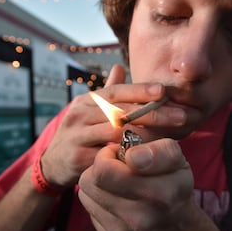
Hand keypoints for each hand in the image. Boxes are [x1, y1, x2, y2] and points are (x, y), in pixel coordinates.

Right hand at [40, 64, 194, 189]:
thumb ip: (107, 92)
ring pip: (115, 132)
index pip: (115, 91)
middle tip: (180, 115)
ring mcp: (77, 136)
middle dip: (153, 113)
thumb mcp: (88, 110)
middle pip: (120, 111)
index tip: (163, 90)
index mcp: (86, 101)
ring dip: (146, 134)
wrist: (51, 164)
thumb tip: (120, 66)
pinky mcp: (77, 159)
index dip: (139, 90)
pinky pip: (108, 156)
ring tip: (171, 135)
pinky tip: (149, 156)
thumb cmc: (79, 133)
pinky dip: (129, 155)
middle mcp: (80, 115)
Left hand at [78, 138, 196, 230]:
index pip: (105, 170)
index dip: (110, 154)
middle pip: (91, 179)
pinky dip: (99, 201)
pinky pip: (90, 210)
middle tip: (120, 165)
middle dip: (102, 165)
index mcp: (161, 192)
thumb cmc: (174, 183)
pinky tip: (118, 200)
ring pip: (86, 193)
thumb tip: (132, 156)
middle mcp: (143, 217)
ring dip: (99, 183)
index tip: (125, 155)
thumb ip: (156, 149)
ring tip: (119, 182)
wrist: (180, 227)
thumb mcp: (175, 157)